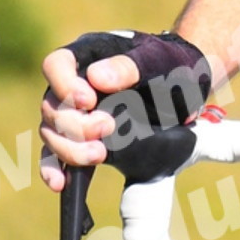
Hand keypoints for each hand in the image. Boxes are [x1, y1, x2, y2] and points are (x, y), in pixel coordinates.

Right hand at [39, 30, 211, 190]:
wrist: (187, 85)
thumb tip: (96, 77)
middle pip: (52, 105)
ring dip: (69, 149)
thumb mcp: (157, 60)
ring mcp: (75, 112)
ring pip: (52, 133)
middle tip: (108, 128)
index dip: (65, 85)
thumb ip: (128, 66)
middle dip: (76, 124)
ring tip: (99, 155)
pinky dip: (55, 169)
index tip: (89, 101)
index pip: (56, 65)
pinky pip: (56, 154)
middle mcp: (73, 83)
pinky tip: (61, 184)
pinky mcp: (83, 138)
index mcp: (87, 55)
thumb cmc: (170, 64)